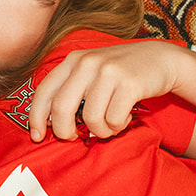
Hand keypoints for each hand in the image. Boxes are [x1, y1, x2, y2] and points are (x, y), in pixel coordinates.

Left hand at [26, 39, 187, 141]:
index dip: (36, 117)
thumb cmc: (120, 73)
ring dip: (101, 130)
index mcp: (72, 60)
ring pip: (91, 119)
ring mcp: (108, 71)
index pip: (44, 91)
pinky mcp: (129, 82)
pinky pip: (114, 120)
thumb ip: (71, 91)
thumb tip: (50, 124)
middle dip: (65, 131)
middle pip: (61, 108)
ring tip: (110, 123)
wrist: (160, 59)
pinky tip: (124, 118)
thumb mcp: (91, 73)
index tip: (37, 136)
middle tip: (77, 137)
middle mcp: (87, 63)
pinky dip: (118, 126)